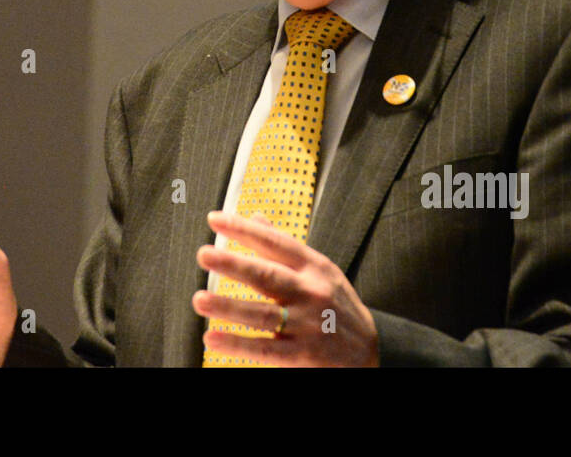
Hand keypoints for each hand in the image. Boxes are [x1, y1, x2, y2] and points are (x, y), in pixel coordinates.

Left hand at [192, 211, 378, 366]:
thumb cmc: (337, 305)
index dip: (245, 230)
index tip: (215, 219)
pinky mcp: (302, 355)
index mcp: (314, 267)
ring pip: (262, 314)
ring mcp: (307, 325)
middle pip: (267, 276)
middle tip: (204, 254)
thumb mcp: (320, 269)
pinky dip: (237, 344)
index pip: (276, 243)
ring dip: (228, 307)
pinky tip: (212, 338)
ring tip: (199, 299)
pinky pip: (265, 349)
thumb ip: (285, 246)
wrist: (370, 350)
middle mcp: (311, 292)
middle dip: (234, 264)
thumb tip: (255, 216)